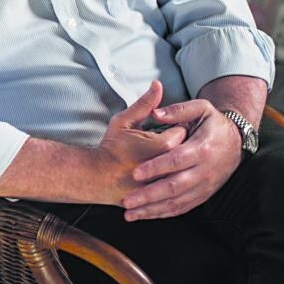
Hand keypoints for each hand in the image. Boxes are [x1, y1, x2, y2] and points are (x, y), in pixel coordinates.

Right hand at [92, 81, 187, 205]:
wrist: (96, 178)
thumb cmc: (110, 148)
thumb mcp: (124, 121)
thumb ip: (144, 104)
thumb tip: (157, 85)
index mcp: (163, 145)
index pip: (184, 130)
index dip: (176, 128)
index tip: (169, 129)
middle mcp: (168, 166)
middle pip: (188, 151)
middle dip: (182, 146)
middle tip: (169, 144)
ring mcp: (165, 185)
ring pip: (185, 171)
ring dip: (180, 165)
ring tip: (167, 160)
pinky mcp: (162, 198)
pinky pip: (177, 189)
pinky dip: (174, 181)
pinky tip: (164, 176)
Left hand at [121, 98, 242, 220]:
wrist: (236, 142)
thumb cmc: (214, 123)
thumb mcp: (201, 108)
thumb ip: (177, 110)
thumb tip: (155, 113)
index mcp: (202, 148)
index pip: (176, 160)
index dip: (155, 168)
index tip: (135, 173)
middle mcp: (205, 171)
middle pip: (175, 187)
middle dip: (149, 195)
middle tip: (127, 200)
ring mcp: (204, 186)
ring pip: (177, 202)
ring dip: (152, 209)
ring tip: (130, 213)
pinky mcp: (203, 195)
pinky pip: (182, 208)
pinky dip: (163, 213)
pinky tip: (146, 214)